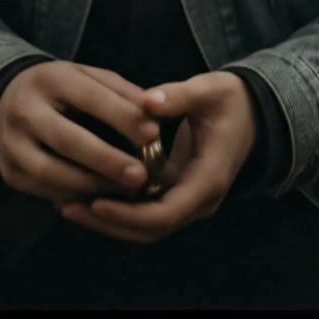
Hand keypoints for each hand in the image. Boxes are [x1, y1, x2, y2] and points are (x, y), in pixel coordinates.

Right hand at [0, 61, 159, 207]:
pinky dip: (75, 197)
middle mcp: (25, 110)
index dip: (123, 116)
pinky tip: (101, 200)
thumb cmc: (62, 90)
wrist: (6, 101)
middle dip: (107, 160)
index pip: (90, 97)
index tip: (153, 134)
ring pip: (53, 172)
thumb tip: (156, 109)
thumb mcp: (88, 78)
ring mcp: (11, 144)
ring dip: (93, 186)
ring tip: (126, 193)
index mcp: (50, 78)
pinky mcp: (9, 172)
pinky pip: (44, 191)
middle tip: (141, 176)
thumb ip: (121, 92)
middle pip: (68, 140)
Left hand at [60, 71, 257, 242]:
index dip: (128, 213)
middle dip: (108, 222)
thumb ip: (179, 95)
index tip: (95, 202)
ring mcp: (188, 200)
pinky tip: (86, 195)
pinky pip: (145, 212)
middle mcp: (199, 200)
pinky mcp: (177, 194)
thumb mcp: (210, 89)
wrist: (252, 113)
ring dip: (107, 220)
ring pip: (145, 227)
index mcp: (209, 179)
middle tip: (66, 206)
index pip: (165, 212)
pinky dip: (117, 209)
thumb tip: (147, 100)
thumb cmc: (231, 100)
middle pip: (149, 229)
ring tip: (65, 204)